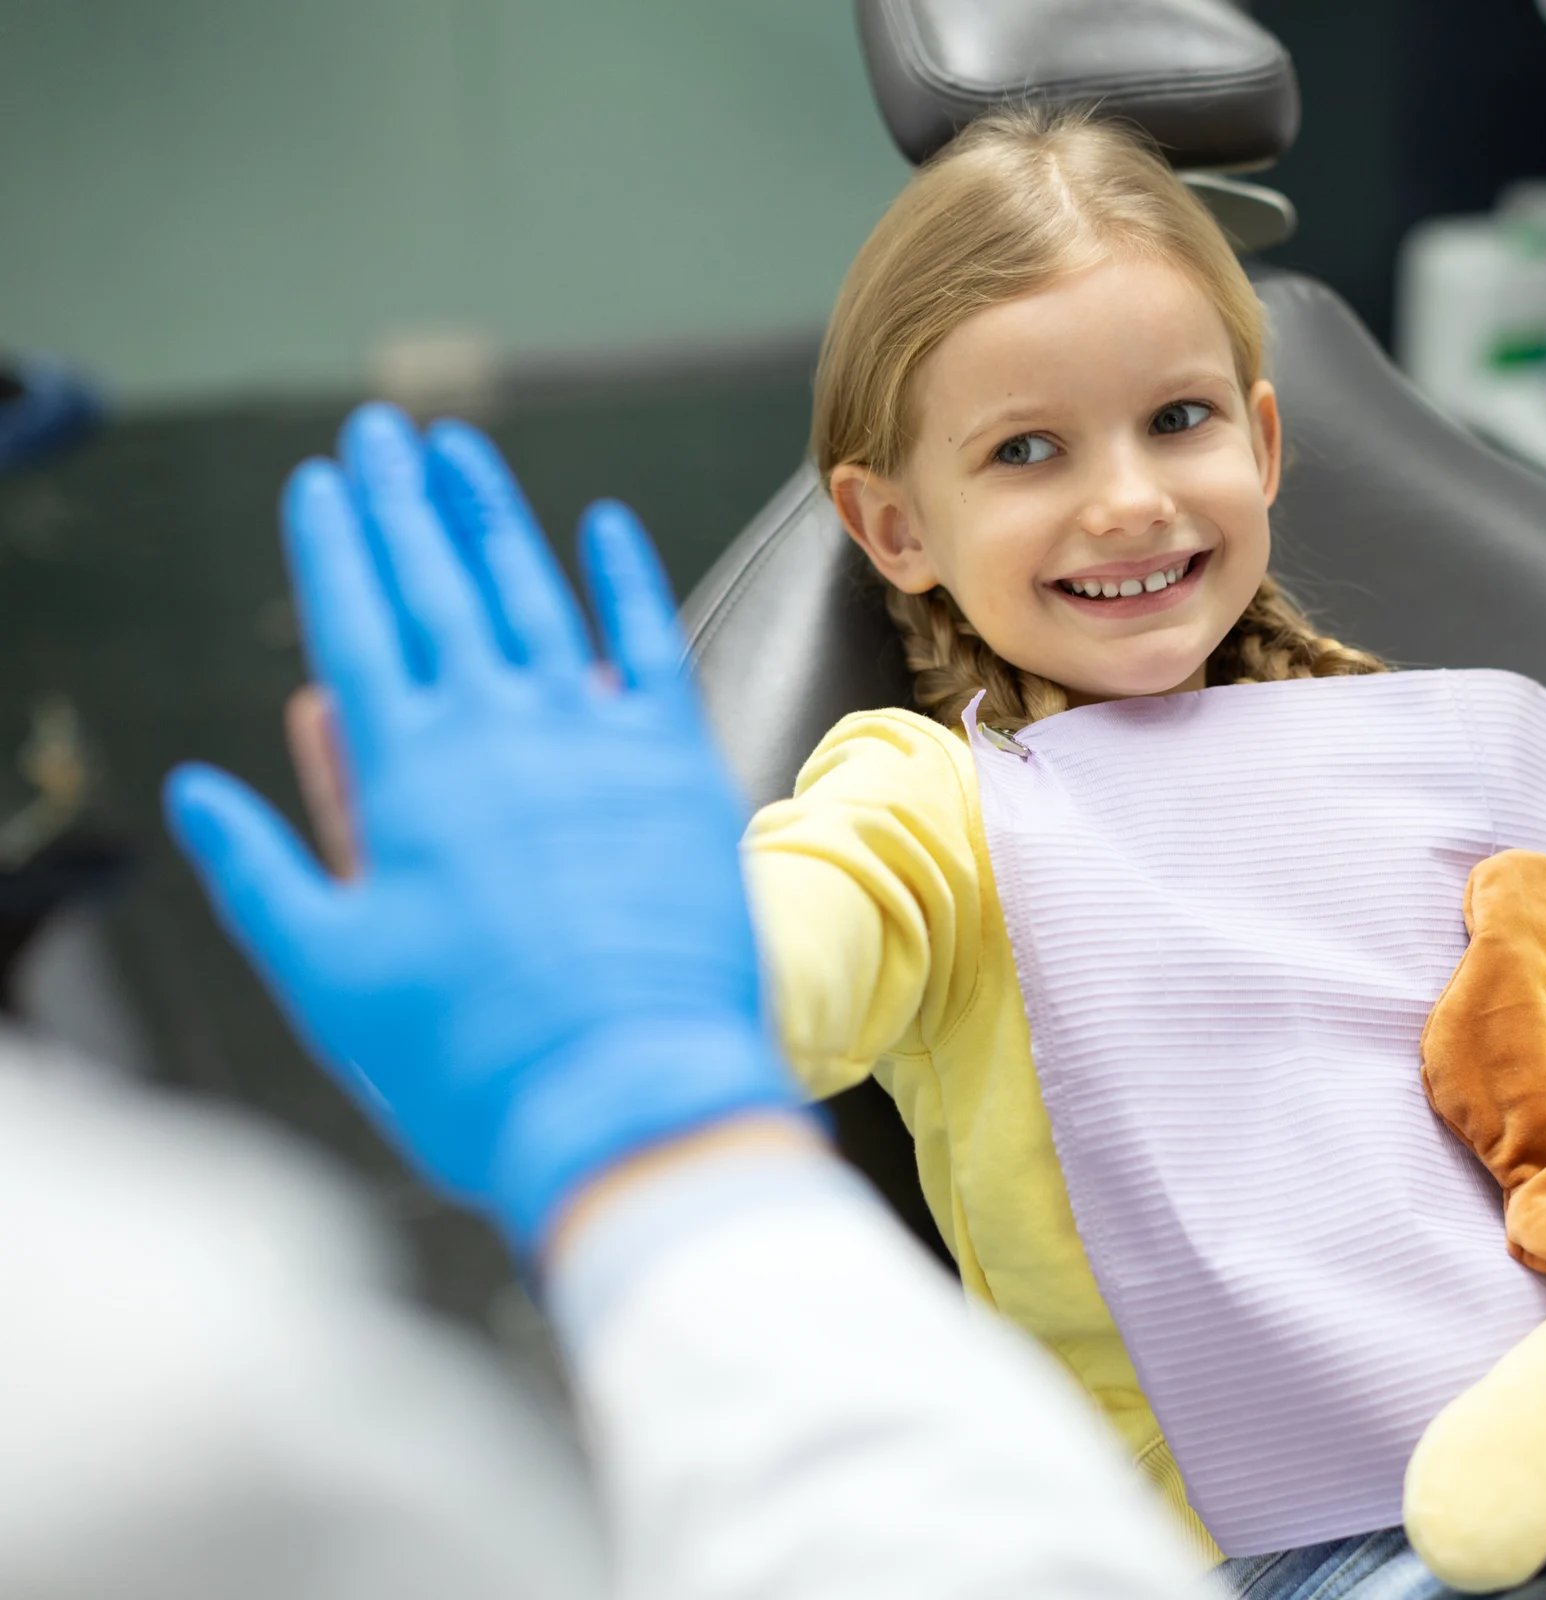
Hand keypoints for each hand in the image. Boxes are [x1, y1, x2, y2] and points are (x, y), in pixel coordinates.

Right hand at [165, 403, 804, 1251]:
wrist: (632, 1097)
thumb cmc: (469, 1057)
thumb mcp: (329, 975)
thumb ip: (263, 869)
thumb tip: (200, 790)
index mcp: (406, 775)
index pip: (358, 624)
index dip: (334, 545)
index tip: (320, 481)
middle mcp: (501, 733)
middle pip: (442, 589)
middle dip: (404, 502)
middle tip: (384, 430)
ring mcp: (598, 743)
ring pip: (538, 598)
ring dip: (496, 519)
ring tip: (464, 452)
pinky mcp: (679, 770)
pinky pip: (651, 649)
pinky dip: (625, 583)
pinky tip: (605, 527)